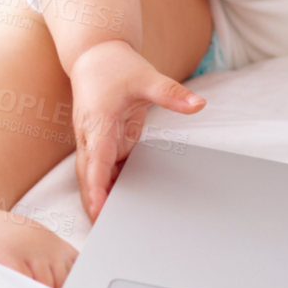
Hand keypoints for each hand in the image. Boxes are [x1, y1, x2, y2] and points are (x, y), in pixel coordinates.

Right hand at [68, 39, 203, 219]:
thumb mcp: (146, 77)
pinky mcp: (104, 143)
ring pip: (94, 177)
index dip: (97, 186)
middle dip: (94, 202)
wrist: (95, 55)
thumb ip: (171, 93)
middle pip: (89, 176)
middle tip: (105, 232)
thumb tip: (198, 104)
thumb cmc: (116, 66)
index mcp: (98, 121)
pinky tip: (121, 206)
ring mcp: (96, 141)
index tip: (99, 208)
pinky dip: (108, 188)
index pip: (96, 160)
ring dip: (99, 199)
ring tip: (112, 229)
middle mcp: (92, 135)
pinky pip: (105, 170)